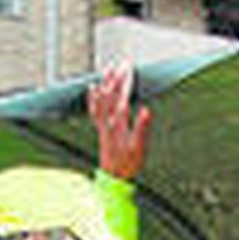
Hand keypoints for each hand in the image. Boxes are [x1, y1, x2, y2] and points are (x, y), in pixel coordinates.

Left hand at [89, 61, 150, 181]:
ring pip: (101, 98)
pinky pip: (94, 109)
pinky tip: (92, 88)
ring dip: (105, 82)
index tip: (130, 66)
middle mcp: (108, 120)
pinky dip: (93, 97)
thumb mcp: (139, 147)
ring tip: (108, 68)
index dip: (126, 80)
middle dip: (116, 76)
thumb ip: (142, 128)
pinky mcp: (100, 129)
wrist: (114, 177)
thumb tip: (147, 110)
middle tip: (122, 62)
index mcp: (119, 122)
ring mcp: (103, 124)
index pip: (122, 95)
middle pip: (110, 93)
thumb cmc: (128, 164)